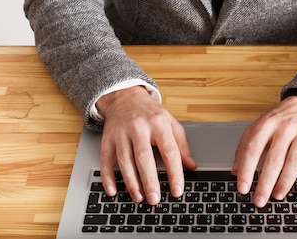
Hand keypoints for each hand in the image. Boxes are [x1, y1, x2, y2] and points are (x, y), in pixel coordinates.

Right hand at [97, 86, 196, 204]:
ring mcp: (121, 133)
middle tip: (155, 199)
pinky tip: (112, 190)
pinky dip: (107, 176)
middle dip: (149, 180)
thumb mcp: (170, 123)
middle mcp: (139, 127)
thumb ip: (181, 145)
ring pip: (124, 160)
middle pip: (143, 156)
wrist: (125, 97)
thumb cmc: (150, 113)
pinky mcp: (107, 139)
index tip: (177, 190)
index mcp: (158, 123)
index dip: (174, 172)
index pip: (169, 151)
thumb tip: (191, 166)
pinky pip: (105, 159)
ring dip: (131, 181)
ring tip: (138, 197)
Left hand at [232, 96, 296, 207]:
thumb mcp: (259, 126)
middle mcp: (285, 128)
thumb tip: (235, 171)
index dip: (246, 170)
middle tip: (259, 200)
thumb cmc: (281, 118)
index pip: (253, 148)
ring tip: (277, 195)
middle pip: (274, 159)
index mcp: (267, 124)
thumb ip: (245, 146)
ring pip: (295, 162)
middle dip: (265, 183)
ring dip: (285, 182)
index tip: (243, 188)